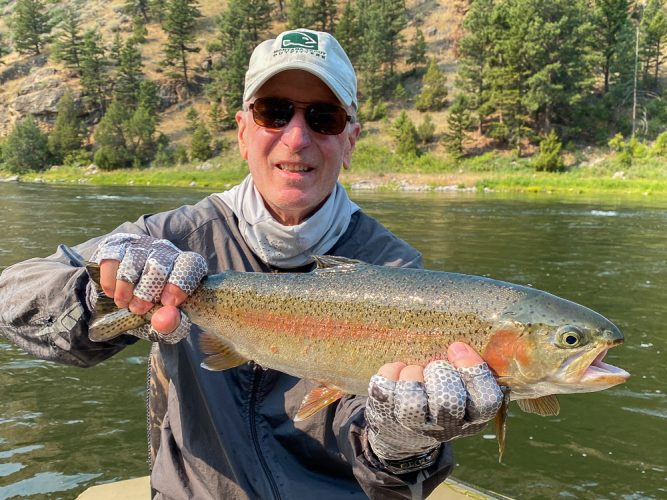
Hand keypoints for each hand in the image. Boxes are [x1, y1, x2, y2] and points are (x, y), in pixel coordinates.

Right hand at [91, 233, 206, 341]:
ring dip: (126, 290)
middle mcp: (165, 251)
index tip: (168, 303)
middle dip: (146, 293)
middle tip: (140, 309)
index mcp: (185, 266)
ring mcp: (140, 246)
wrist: (126, 293)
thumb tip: (166, 319)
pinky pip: (112, 262)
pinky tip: (114, 293)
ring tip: (126, 304)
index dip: (178, 284)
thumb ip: (172, 324)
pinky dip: (110, 283)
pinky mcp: (117, 246)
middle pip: (158, 266)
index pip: (190, 264)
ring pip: (133, 263)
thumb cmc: (154, 307)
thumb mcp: (166, 321)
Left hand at [364, 342, 502, 473]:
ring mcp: (414, 426)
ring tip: (413, 370)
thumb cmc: (438, 396)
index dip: (473, 371)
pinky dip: (390, 372)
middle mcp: (446, 427)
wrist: (402, 430)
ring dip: (413, 374)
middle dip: (440, 373)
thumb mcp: (460, 387)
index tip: (457, 347)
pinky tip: (396, 370)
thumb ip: (464, 368)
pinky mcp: (386, 417)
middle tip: (433, 365)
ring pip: (413, 401)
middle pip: (449, 401)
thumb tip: (461, 342)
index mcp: (472, 417)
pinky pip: (385, 390)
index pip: (486, 400)